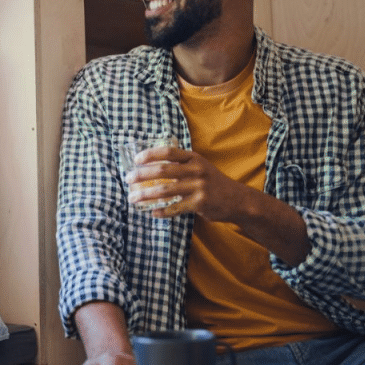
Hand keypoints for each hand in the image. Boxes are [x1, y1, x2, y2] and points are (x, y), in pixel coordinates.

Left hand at [125, 145, 255, 222]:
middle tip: (128, 179)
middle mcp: (196, 170)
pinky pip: (175, 208)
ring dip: (146, 195)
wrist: (237, 199)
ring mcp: (199, 187)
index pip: (168, 151)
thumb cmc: (211, 181)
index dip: (150, 154)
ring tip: (133, 198)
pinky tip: (151, 212)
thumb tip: (149, 166)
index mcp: (194, 158)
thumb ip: (180, 164)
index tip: (136, 160)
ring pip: (165, 190)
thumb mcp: (199, 166)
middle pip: (163, 170)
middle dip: (141, 175)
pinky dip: (162, 211)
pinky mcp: (200, 204)